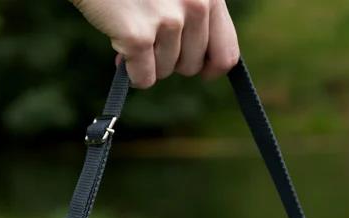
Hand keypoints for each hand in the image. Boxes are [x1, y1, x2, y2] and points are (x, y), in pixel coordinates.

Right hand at [71, 0, 239, 87]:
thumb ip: (194, 16)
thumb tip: (202, 67)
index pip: (227, 54)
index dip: (211, 68)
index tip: (202, 73)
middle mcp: (196, 6)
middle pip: (191, 67)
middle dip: (169, 60)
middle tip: (149, 37)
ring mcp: (168, 21)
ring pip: (164, 72)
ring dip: (146, 61)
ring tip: (133, 30)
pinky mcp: (139, 36)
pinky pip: (143, 78)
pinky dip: (131, 72)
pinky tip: (121, 50)